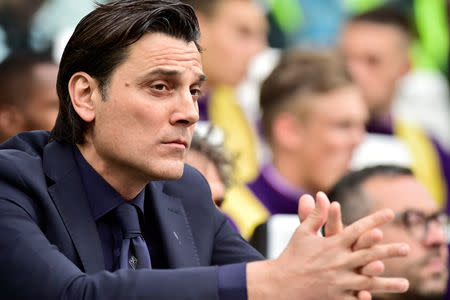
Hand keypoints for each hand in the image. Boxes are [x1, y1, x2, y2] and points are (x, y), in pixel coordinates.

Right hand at [247, 192, 408, 299]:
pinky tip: (378, 299)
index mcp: (332, 244)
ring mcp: (339, 281)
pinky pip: (355, 298)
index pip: (357, 229)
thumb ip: (315, 215)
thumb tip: (321, 195)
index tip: (390, 213)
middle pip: (370, 255)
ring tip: (405, 283)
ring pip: (369, 281)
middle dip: (389, 251)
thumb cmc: (292, 255)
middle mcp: (339, 262)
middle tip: (407, 248)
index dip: (375, 219)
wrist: (280, 283)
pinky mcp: (336, 297)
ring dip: (388, 283)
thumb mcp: (302, 233)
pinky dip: (367, 299)